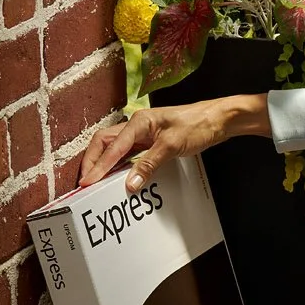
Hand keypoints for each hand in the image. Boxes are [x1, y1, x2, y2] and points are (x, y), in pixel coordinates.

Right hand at [79, 95, 269, 191]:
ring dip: (104, 163)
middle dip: (93, 161)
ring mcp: (143, 133)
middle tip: (85, 181)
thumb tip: (129, 184)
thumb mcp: (172, 146)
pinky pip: (128, 153)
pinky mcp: (151, 141)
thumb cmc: (198, 125)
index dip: (98, 166)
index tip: (87, 182)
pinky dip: (118, 164)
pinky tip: (117, 175)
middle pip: (105, 143)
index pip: (112, 147)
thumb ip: (148, 165)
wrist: (219, 120)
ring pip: (114, 147)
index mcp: (138, 122)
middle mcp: (137, 125)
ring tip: (95, 180)